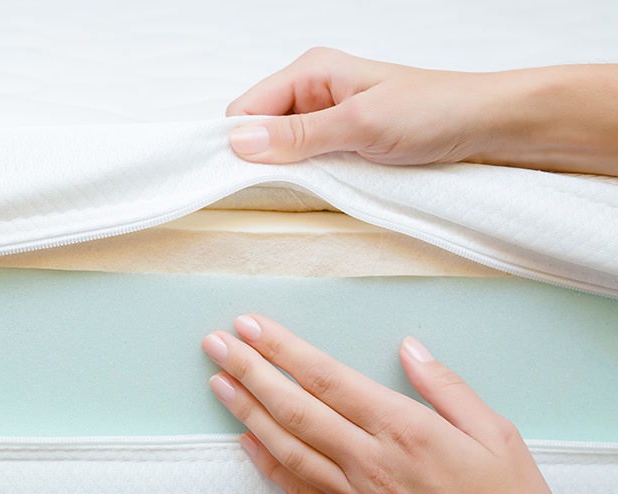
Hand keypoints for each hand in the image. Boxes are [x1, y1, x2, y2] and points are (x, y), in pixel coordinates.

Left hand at [201, 315, 604, 493]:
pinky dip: (267, 464)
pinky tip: (248, 443)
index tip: (252, 328)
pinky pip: (297, 491)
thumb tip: (411, 350)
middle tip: (217, 346)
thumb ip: (445, 387)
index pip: (326, 377)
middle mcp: (370, 462)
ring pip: (285, 447)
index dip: (282, 349)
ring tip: (220, 384)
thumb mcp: (496, 433)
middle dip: (249, 370)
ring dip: (246, 412)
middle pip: (293, 407)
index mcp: (404, 430)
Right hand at [227, 48, 617, 176]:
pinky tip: (326, 188)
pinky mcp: (343, 143)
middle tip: (288, 185)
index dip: (238, 145)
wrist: (491, 128)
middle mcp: (314, 91)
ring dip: (289, 173)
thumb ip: (299, 135)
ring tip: (316, 185)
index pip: (244, 110)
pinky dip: (309, 180)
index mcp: (311, 71)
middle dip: (264, 161)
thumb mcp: (360, 125)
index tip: (243, 179)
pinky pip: (305, 164)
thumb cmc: (436, 112)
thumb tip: (239, 143)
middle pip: (258, 131)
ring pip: (280, 152)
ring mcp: (328, 119)